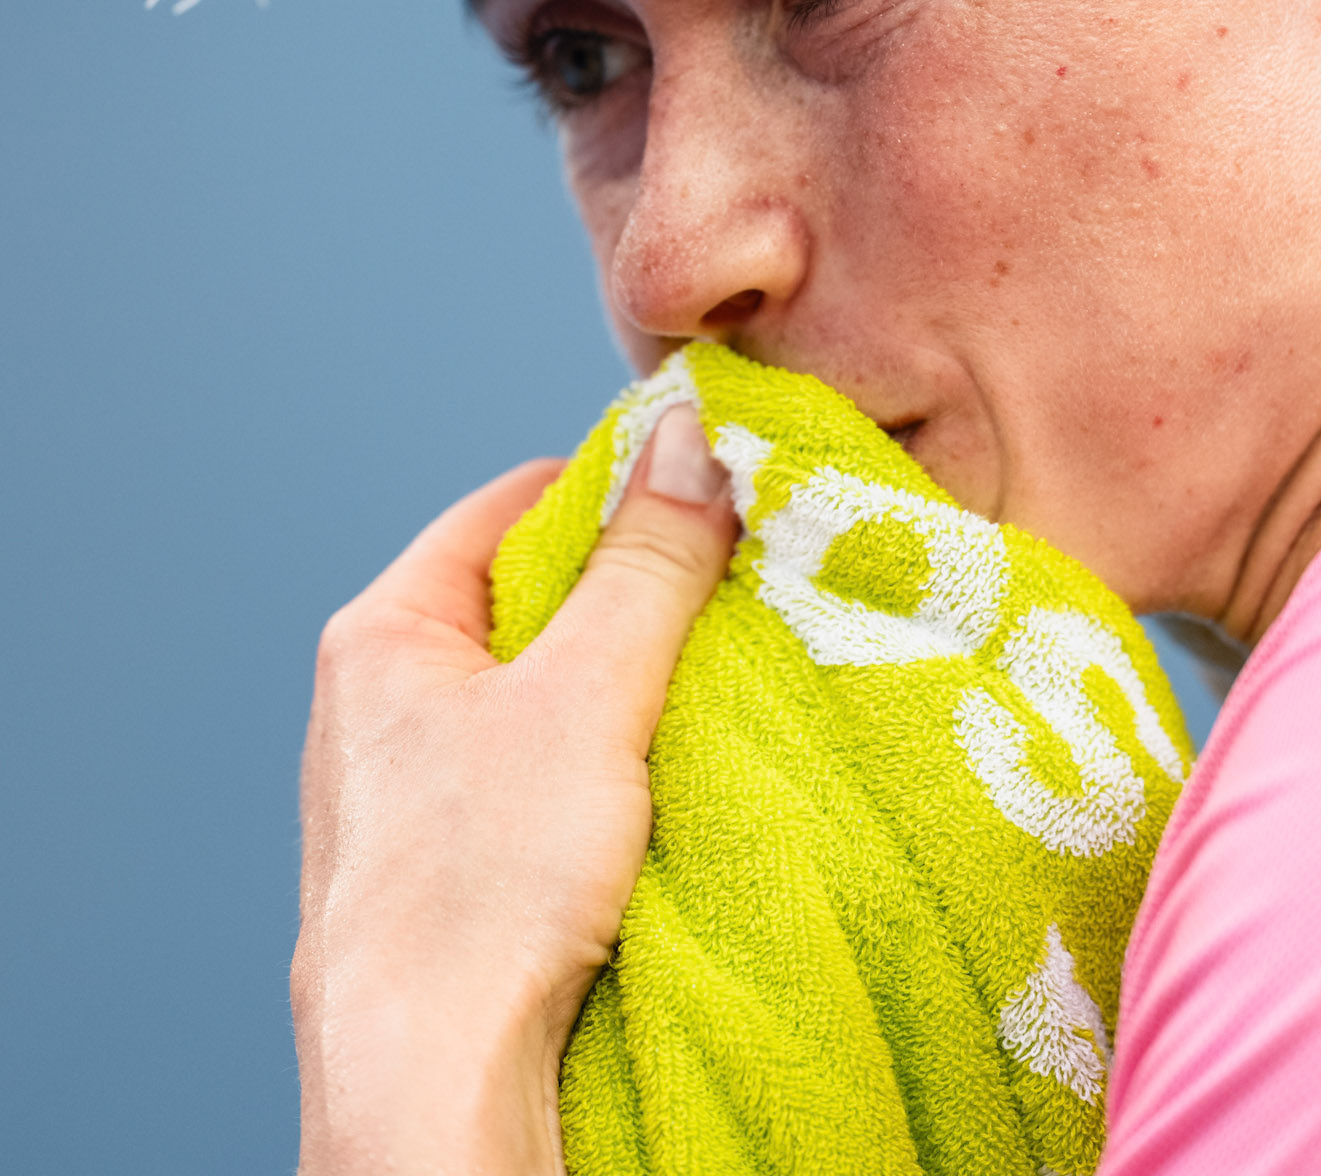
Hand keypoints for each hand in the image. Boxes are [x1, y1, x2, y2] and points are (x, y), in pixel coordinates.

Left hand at [292, 405, 735, 1175]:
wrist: (425, 1091)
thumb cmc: (475, 891)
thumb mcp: (588, 695)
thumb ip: (647, 564)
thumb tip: (692, 438)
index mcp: (384, 631)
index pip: (512, 504)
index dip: (612, 489)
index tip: (705, 496)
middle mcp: (383, 699)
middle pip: (532, 598)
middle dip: (632, 593)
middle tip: (728, 594)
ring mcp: (413, 787)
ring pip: (544, 691)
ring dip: (628, 684)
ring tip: (710, 687)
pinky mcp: (451, 864)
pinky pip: (543, 771)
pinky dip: (609, 761)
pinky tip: (667, 779)